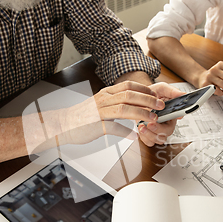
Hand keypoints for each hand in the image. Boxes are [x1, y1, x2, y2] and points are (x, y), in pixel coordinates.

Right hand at [42, 82, 163, 146]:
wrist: (62, 124)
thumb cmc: (83, 116)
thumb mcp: (100, 103)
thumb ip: (115, 101)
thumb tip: (134, 102)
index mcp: (106, 93)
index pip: (128, 86)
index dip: (144, 89)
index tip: (156, 95)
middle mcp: (103, 99)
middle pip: (129, 95)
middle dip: (148, 100)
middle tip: (160, 106)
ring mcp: (99, 112)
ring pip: (124, 108)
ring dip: (141, 113)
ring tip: (152, 119)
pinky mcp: (95, 126)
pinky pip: (113, 128)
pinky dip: (125, 132)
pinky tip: (134, 136)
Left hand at [137, 82, 184, 146]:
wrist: (137, 98)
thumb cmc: (150, 94)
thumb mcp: (161, 89)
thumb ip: (172, 91)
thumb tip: (183, 94)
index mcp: (171, 113)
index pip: (176, 121)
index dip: (172, 120)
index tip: (160, 118)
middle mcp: (165, 123)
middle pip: (167, 133)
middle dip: (158, 130)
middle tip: (149, 124)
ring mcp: (157, 130)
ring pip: (159, 140)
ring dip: (150, 135)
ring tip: (141, 126)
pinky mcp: (148, 133)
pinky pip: (149, 142)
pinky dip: (144, 137)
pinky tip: (140, 129)